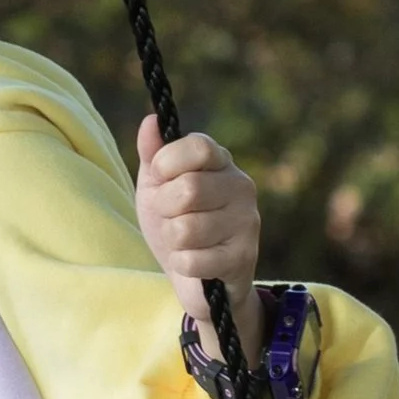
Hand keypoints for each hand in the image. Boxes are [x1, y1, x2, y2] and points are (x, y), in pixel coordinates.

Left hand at [136, 115, 265, 359]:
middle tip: (170, 217)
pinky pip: (192, 260)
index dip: (167, 164)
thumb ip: (153, 155)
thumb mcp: (157, 187)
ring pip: (186, 229)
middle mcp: (241, 186)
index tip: (160, 178)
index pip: (199, 147)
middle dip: (164, 209)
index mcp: (220, 162)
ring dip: (172, 241)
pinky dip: (182, 264)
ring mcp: (247, 222)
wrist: (197, 277)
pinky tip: (195, 263)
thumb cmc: (176, 223)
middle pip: (188, 189)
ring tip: (184, 242)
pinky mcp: (244, 257)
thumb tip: (150, 121)